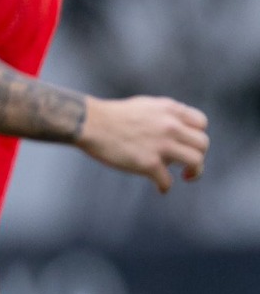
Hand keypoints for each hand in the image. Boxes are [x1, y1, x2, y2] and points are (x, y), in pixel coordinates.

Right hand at [78, 95, 208, 192]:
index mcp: (170, 110)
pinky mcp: (148, 164)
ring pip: (196, 161)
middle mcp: (171, 126)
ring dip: (195, 172)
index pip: (201, 123)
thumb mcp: (145, 105)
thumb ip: (164, 114)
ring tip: (186, 177)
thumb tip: (175, 125)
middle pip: (203, 144)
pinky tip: (160, 188)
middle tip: (189, 165)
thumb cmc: (111, 115)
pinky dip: (165, 187)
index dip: (196, 136)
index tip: (187, 145)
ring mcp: (161, 145)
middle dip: (199, 156)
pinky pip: (167, 181)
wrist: (90, 123)